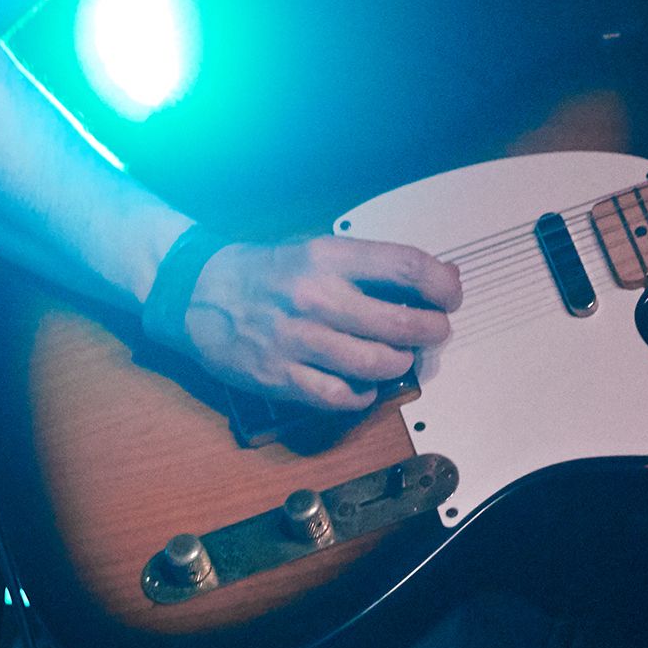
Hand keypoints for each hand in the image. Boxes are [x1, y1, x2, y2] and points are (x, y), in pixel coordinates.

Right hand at [181, 235, 460, 413]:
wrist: (197, 291)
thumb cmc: (266, 271)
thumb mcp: (317, 250)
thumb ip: (371, 267)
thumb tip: (439, 279)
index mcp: (328, 257)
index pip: (405, 266)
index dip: (441, 284)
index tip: (450, 296)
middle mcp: (315, 297)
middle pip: (400, 322)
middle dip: (431, 331)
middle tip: (434, 332)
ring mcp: (297, 340)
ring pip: (376, 364)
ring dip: (399, 363)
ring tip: (397, 356)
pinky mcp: (280, 376)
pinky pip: (340, 397)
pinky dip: (363, 395)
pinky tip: (363, 384)